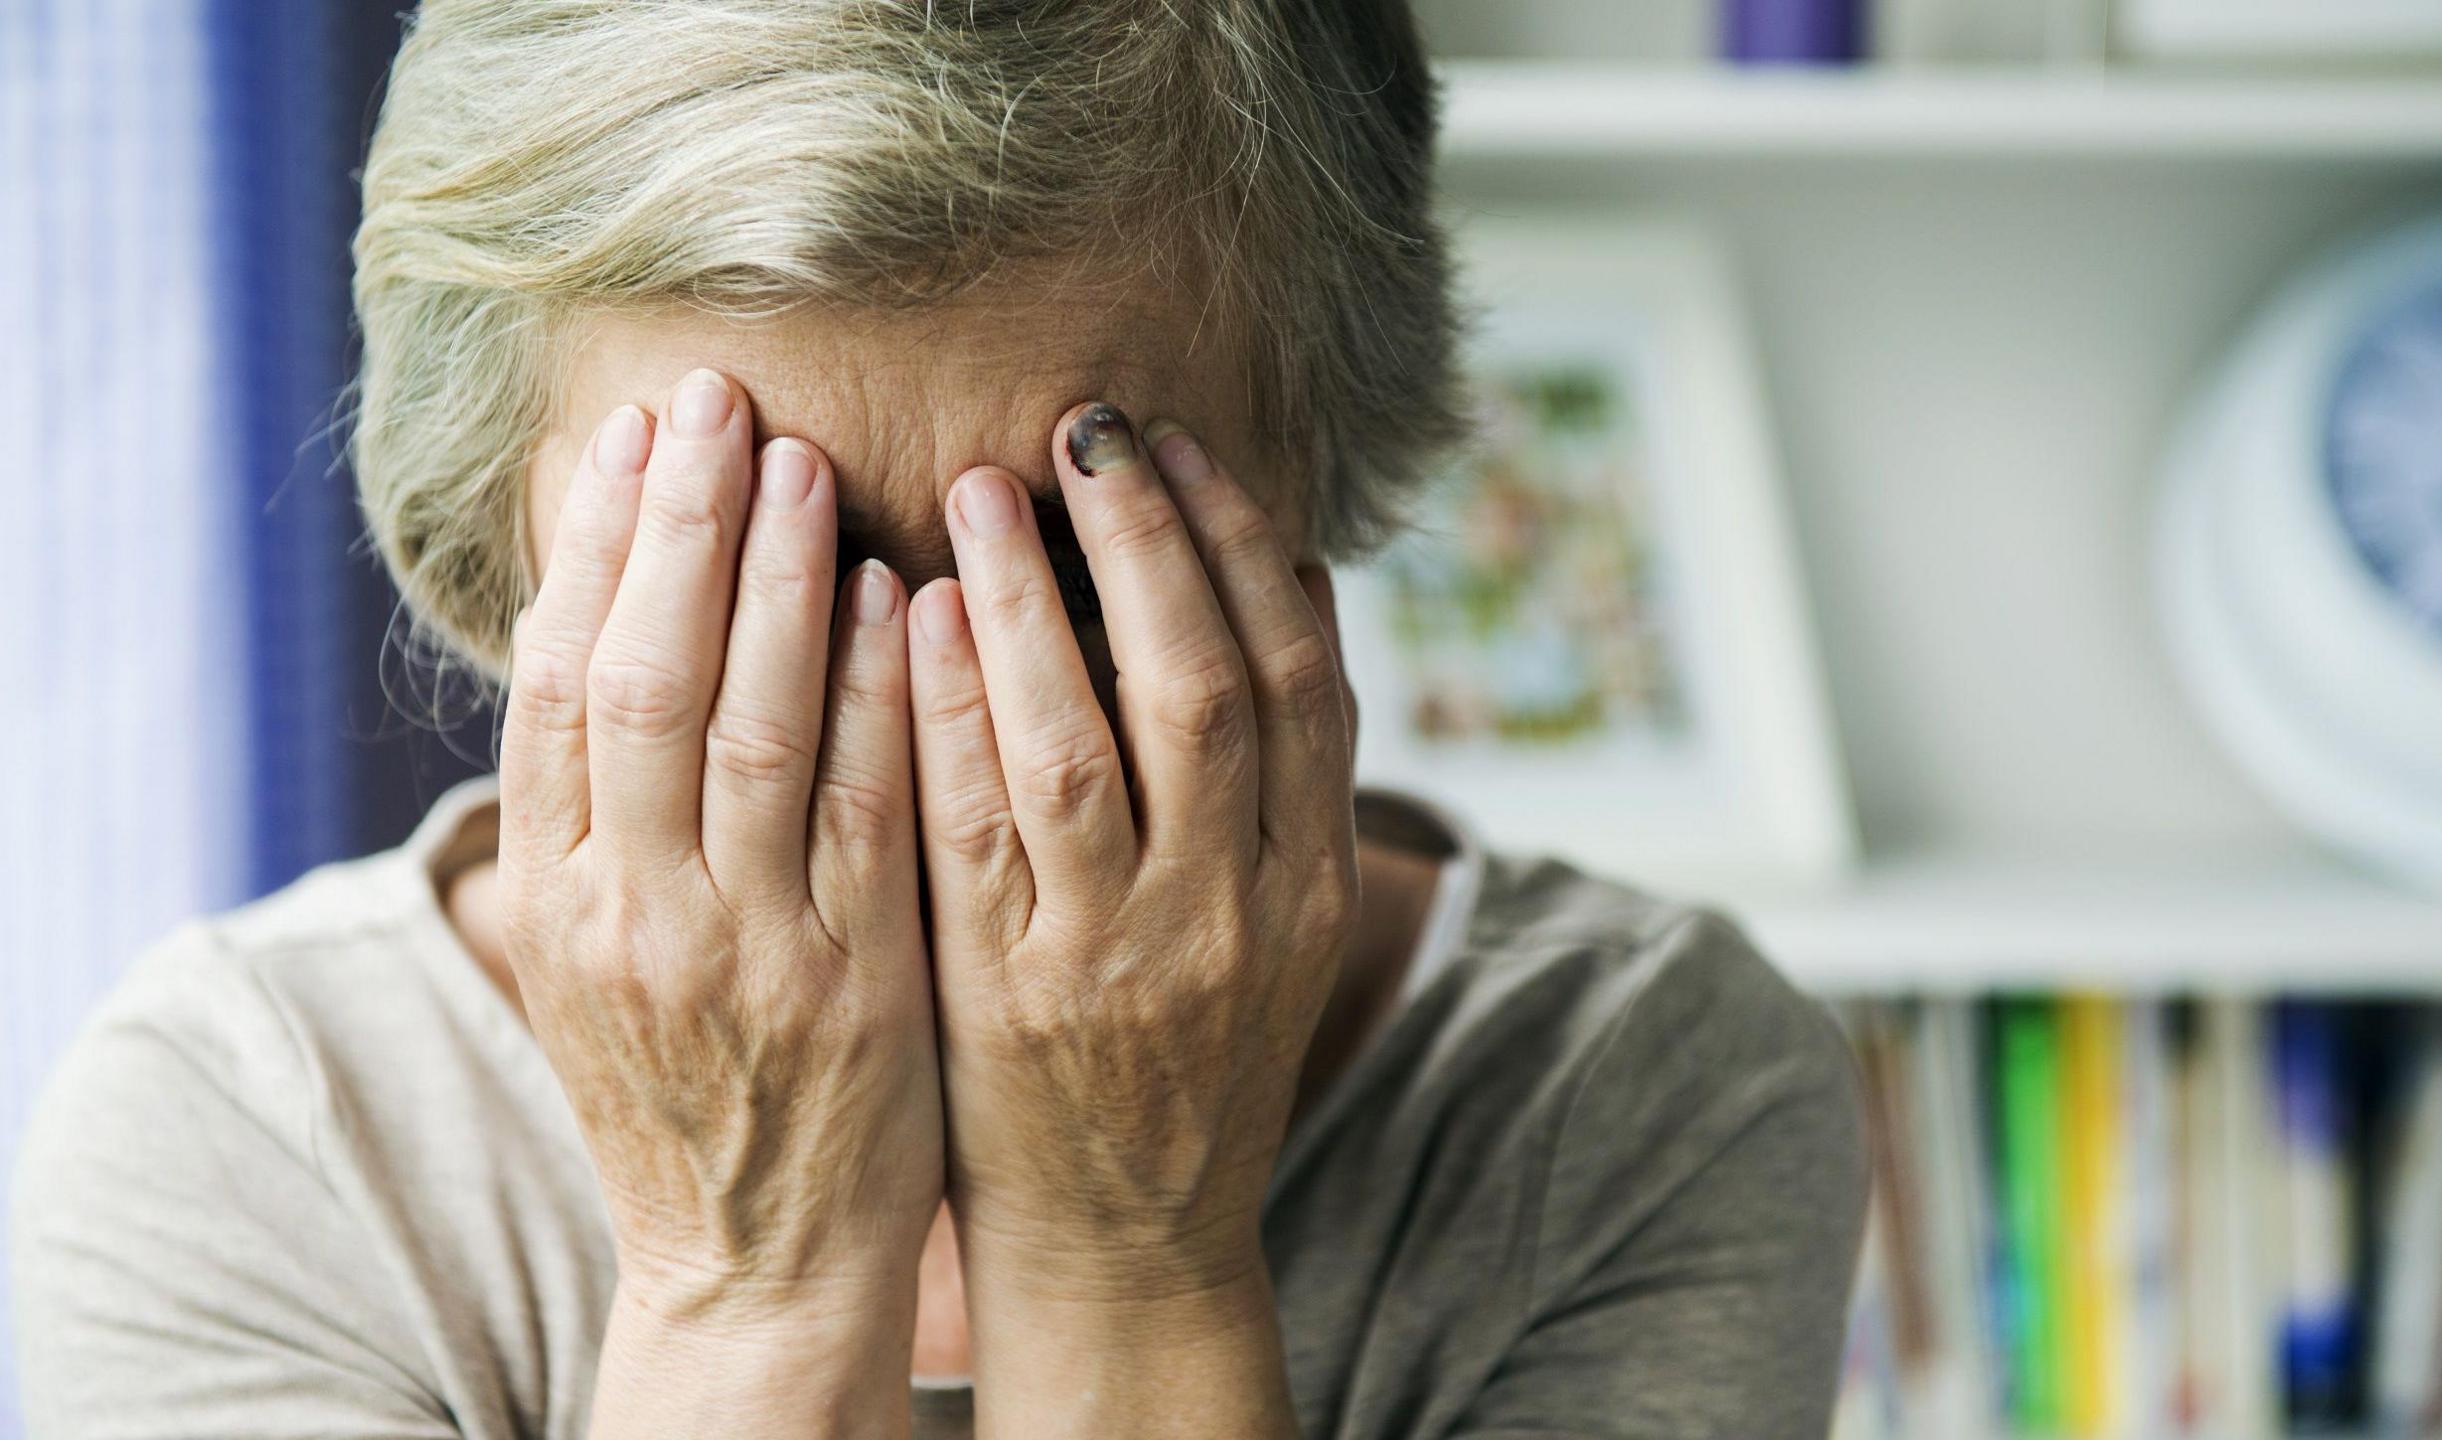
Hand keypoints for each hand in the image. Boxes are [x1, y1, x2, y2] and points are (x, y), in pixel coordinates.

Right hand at [495, 370, 939, 1366]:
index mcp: (564, 901)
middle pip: (642, 682)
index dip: (595, 554)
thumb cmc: (688, 1092)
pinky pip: (864, 812)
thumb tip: (593, 640)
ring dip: (775, 585)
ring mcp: (743, 951)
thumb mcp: (602, 961)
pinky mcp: (853, 983)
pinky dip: (875, 697)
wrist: (756, 1267)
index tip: (634, 437)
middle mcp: (634, 916)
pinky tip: (897, 599)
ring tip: (802, 463)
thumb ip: (596, 820)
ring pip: (750, 730)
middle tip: (718, 399)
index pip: (557, 691)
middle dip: (678, 530)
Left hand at [908, 402, 1357, 1300]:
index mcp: (1307, 884)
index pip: (1303, 683)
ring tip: (988, 483)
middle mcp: (1230, 912)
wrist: (1125, 1240)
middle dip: (1150, 540)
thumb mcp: (1273, 924)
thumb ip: (1275, 776)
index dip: (1249, 552)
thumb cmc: (1187, 1057)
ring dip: (1031, 598)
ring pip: (1082, 743)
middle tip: (1092, 425)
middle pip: (1205, 688)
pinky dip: (948, 707)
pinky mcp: (1007, 991)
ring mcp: (1118, 954)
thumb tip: (1282, 582)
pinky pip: (973, 826)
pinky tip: (910, 612)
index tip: (1188, 450)